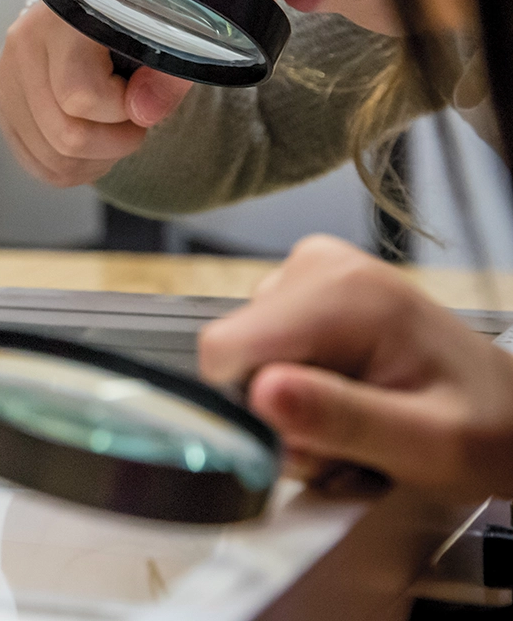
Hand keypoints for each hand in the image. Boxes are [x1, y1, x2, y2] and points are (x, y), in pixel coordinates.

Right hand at [0, 1, 193, 185]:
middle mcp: (23, 45)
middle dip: (114, 143)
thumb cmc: (138, 19)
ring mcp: (6, 76)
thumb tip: (143, 113)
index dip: (123, 111)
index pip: (80, 96)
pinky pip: (35, 163)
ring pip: (50, 157)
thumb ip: (166, 75)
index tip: (142, 95)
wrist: (101, 5)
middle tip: (134, 120)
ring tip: (114, 131)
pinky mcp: (3, 102)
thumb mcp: (168, 37)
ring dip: (95, 159)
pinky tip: (93, 145)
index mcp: (63, 19)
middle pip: (64, 135)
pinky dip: (72, 167)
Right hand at [200, 234, 512, 500]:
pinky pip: (264, 349)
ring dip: (288, 407)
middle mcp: (319, 267)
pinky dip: (296, 388)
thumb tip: (262, 392)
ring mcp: (311, 272)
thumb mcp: (426, 444)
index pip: (226, 350)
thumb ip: (343, 419)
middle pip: (236, 356)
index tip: (303, 444)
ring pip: (247, 358)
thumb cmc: (484, 427)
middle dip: (276, 413)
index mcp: (344, 293)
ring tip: (353, 423)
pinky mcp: (307, 289)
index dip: (251, 410)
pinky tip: (346, 399)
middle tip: (341, 443)